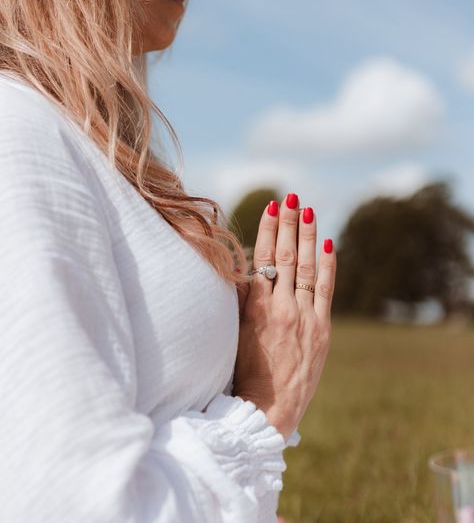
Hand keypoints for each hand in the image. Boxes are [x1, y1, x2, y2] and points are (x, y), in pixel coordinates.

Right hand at [232, 193, 336, 440]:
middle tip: (290, 197)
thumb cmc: (243, 372)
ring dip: (307, 237)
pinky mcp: (321, 330)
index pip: (264, 258)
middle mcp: (282, 307)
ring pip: (307, 268)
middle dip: (288, 224)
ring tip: (307, 211)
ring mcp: (305, 317)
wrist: (268, 409)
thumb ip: (239, 300)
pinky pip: (326, 291)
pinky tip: (328, 244)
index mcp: (256, 308)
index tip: (270, 207)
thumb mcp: (233, 333)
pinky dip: (328, 266)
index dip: (268, 231)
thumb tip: (243, 268)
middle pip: (287, 256)